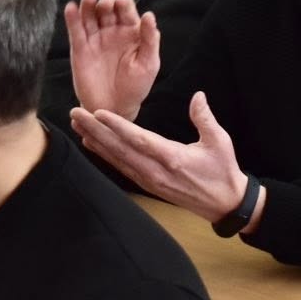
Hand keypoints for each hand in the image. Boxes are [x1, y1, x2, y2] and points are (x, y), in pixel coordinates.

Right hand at [63, 0, 159, 120]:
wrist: (114, 108)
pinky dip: (72, 18)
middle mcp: (111, 31)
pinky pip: (75, 31)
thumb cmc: (135, 87)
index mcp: (130, 31)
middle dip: (106, 2)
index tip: (121, 3)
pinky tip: (71, 8)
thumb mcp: (148, 64)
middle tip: (106, 3)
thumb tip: (149, 15)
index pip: (126, 9)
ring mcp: (95, 39)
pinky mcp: (79, 49)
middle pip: (106, 8)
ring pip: (89, 15)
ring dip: (88, 4)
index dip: (123, 2)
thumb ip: (149, 39)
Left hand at [71, 92, 250, 223]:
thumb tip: (197, 96)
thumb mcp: (220, 142)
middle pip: (120, 149)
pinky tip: (92, 144)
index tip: (98, 113)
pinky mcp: (148, 184)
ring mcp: (150, 180)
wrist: (224, 204)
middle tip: (76, 114)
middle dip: (96, 130)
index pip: (139, 140)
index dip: (117, 126)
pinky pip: (121, 168)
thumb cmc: (222, 171)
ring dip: (96, 142)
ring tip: (78, 125)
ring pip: (117, 159)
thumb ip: (205, 118)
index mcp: (173, 159)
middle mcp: (156, 171)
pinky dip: (105, 155)